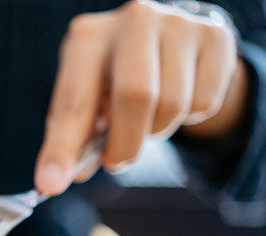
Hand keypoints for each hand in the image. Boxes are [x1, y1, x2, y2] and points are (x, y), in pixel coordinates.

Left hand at [35, 0, 248, 194]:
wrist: (169, 40)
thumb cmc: (116, 76)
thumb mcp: (88, 98)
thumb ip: (74, 136)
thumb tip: (58, 180)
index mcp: (88, 37)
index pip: (73, 101)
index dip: (61, 147)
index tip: (49, 184)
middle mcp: (133, 21)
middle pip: (135, 97)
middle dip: (125, 144)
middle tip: (116, 160)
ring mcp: (178, 24)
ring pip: (173, 105)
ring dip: (157, 132)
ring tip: (146, 119)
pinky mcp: (216, 36)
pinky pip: (204, 103)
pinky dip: (190, 119)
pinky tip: (179, 97)